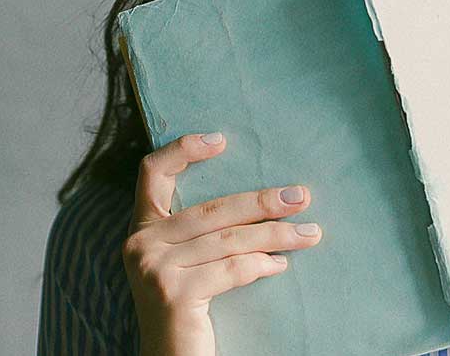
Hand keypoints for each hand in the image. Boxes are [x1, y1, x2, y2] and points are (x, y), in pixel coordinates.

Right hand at [122, 133, 321, 355]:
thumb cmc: (187, 309)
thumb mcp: (187, 261)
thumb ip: (203, 231)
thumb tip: (265, 198)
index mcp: (142, 229)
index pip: (151, 173)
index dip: (183, 149)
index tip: (221, 141)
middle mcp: (140, 244)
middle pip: (211, 208)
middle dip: (263, 201)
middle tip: (301, 197)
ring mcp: (153, 268)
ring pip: (229, 239)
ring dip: (276, 234)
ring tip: (309, 233)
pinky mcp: (172, 293)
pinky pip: (231, 268)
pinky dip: (262, 264)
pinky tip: (280, 265)